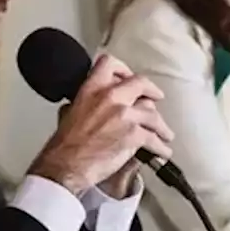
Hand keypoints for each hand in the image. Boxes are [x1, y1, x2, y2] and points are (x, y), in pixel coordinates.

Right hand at [28, 54, 173, 195]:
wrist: (66, 166)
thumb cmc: (65, 146)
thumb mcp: (68, 114)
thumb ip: (81, 103)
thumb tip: (81, 105)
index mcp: (92, 89)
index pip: (110, 64)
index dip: (123, 69)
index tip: (129, 77)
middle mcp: (110, 97)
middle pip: (141, 83)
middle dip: (152, 91)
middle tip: (157, 97)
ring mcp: (125, 114)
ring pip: (153, 113)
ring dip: (161, 126)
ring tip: (164, 134)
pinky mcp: (134, 134)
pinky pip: (154, 137)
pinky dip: (161, 147)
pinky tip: (162, 151)